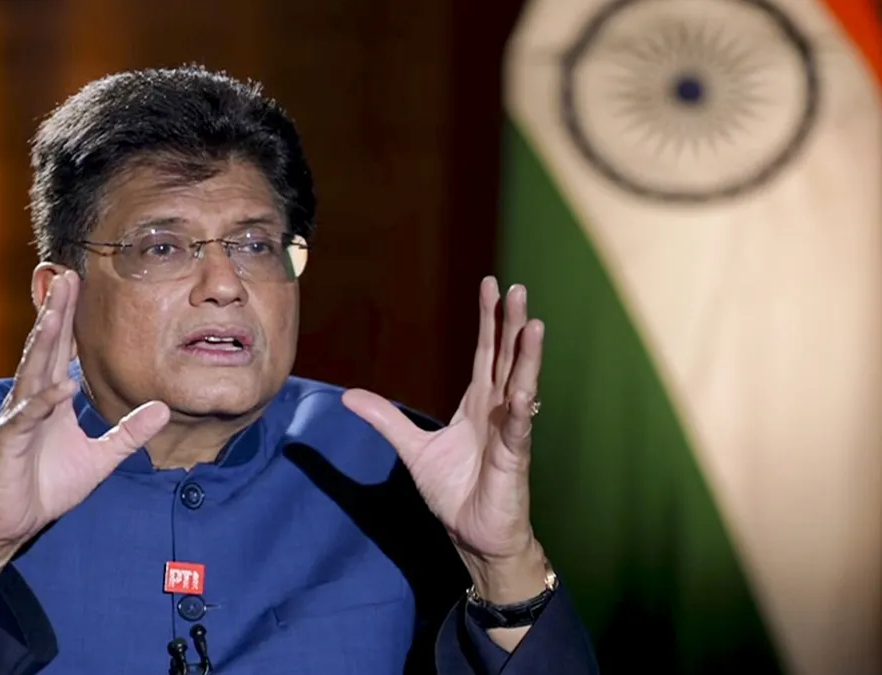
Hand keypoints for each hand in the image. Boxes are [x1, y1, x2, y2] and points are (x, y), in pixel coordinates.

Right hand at [0, 270, 169, 592]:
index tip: (79, 283)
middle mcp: (31, 401)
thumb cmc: (46, 487)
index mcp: (51, 399)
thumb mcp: (100, 459)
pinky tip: (61, 386)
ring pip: (31, 373)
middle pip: (44, 349)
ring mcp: (17, 420)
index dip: (69, 318)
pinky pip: (26, 418)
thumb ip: (129, 434)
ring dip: (41, 343)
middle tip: (65, 276)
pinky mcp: (7, 444)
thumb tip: (162, 409)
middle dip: (54, 312)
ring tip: (54, 314)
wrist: (11, 524)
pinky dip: (44, 402)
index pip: (61, 350)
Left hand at [343, 277, 544, 592]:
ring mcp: (509, 433)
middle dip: (512, 325)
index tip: (492, 286)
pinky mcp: (513, 460)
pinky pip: (519, 431)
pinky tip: (525, 390)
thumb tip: (349, 396)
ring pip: (521, 386)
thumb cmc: (455, 491)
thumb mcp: (413, 448)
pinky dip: (522, 411)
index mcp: (479, 405)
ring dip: (527, 357)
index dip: (489, 321)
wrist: (474, 534)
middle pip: (506, 360)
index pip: (486, 354)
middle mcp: (498, 412)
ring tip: (534, 325)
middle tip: (518, 289)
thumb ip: (386, 420)